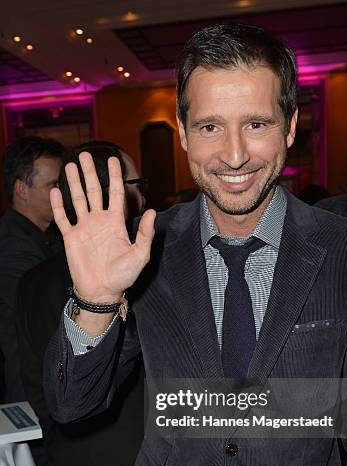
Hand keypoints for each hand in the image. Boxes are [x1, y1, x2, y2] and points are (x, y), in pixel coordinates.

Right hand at [50, 152, 155, 303]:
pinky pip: (63, 218)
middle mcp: (100, 221)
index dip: (114, 177)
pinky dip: (59, 205)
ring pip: (78, 199)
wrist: (102, 292)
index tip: (113, 160)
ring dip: (74, 183)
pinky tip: (56, 191)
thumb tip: (154, 211)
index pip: (115, 194)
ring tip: (70, 165)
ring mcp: (84, 228)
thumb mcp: (140, 254)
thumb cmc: (123, 276)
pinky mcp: (71, 237)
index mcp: (116, 223)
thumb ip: (146, 233)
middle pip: (94, 191)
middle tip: (85, 155)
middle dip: (90, 173)